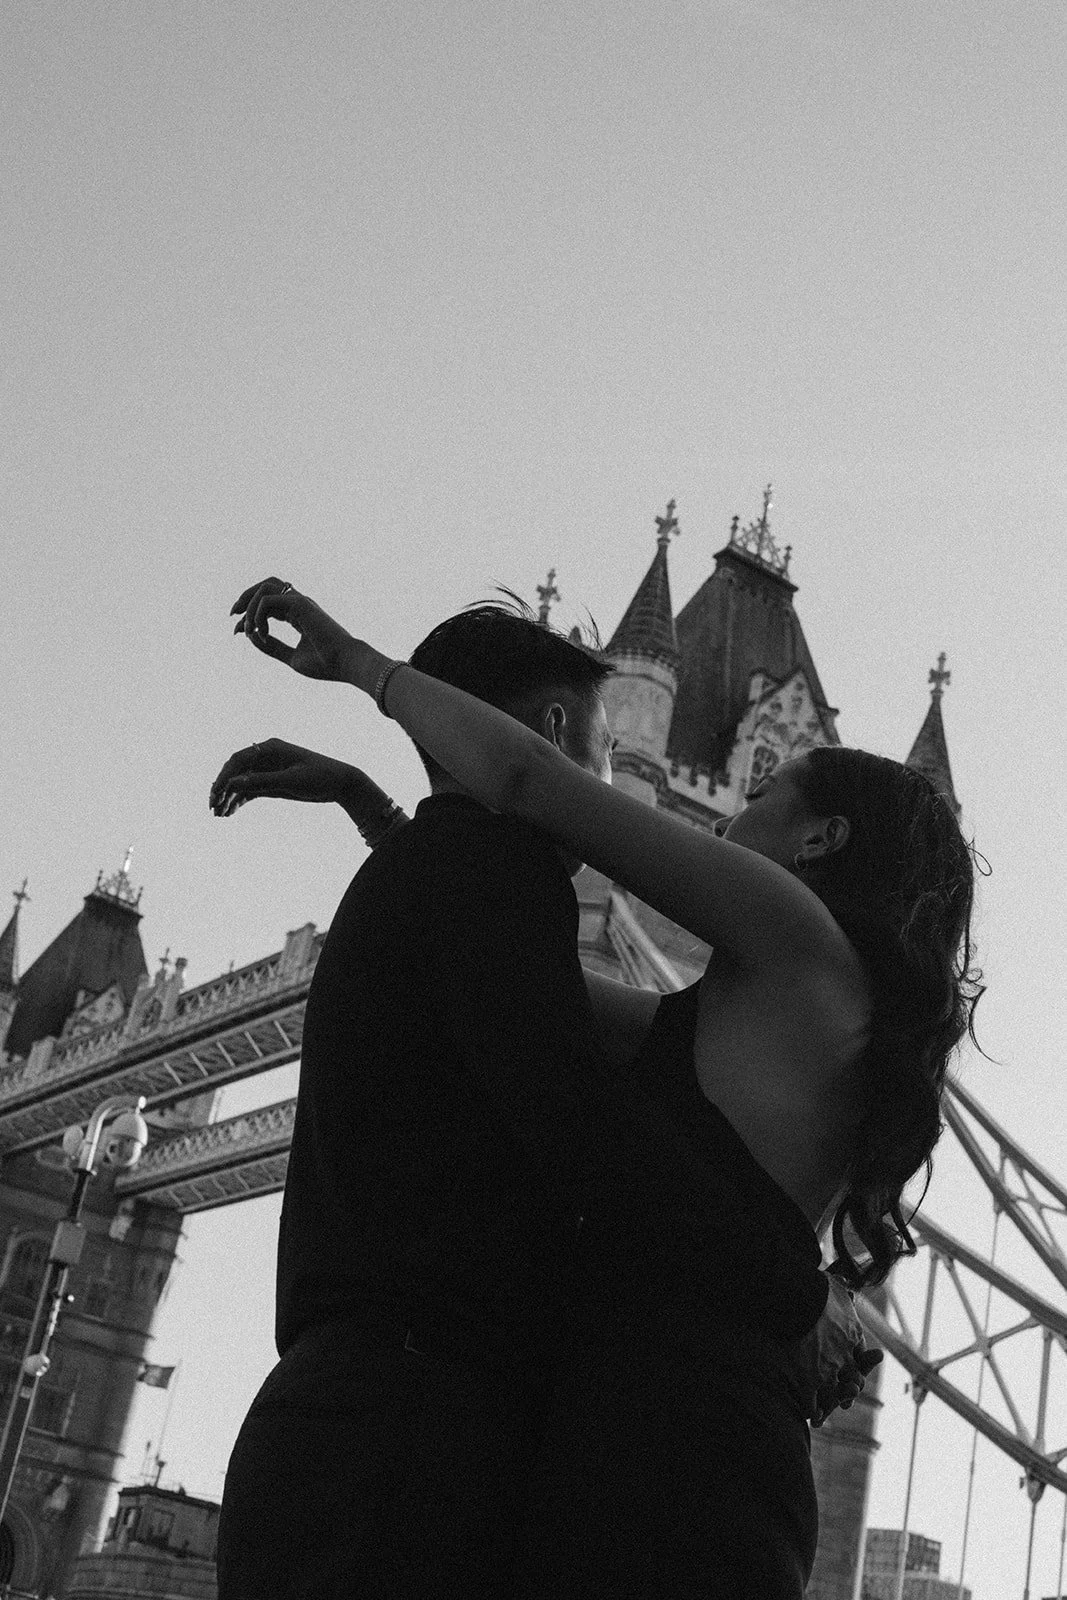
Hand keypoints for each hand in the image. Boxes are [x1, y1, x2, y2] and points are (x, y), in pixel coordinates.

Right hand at [210, 740, 355, 816]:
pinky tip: (229, 812)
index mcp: (270, 748)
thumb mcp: (292, 780)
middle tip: (212, 806)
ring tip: (219, 814)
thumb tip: (235, 783)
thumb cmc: (320, 777)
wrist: (340, 784)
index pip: (238, 760)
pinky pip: (250, 790)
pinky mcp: (272, 782)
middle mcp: (266, 756)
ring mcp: (268, 769)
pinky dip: (239, 800)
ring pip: (241, 782)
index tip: (216, 794)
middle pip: (235, 771)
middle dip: (222, 788)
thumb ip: (263, 781)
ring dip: (228, 797)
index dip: (224, 777)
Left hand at [231, 578, 359, 682]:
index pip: (267, 604)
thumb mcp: (291, 657)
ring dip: (249, 605)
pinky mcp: (299, 603)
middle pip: (265, 586)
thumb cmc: (324, 664)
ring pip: (264, 587)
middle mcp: (299, 604)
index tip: (238, 633)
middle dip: (244, 597)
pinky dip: (257, 615)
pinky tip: (262, 634)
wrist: (345, 663)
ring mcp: (300, 601)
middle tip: (233, 616)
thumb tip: (250, 637)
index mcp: (298, 615)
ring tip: (247, 628)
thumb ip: (272, 647)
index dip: (248, 616)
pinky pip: (267, 599)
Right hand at [805, 1274, 883, 1427]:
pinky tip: (812, 1416)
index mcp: (853, 1335)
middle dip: (849, 1387)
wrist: (803, 1300)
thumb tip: (844, 1282)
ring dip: (831, 1402)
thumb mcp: (835, 1286)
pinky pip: (812, 1401)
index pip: (859, 1354)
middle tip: (848, 1394)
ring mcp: (828, 1370)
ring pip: (834, 1393)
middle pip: (852, 1378)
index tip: (853, 1370)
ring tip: (828, 1411)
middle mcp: (845, 1356)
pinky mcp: (810, 1378)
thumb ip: (840, 1288)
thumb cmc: (819, 1289)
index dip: (856, 1363)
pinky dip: (813, 1410)